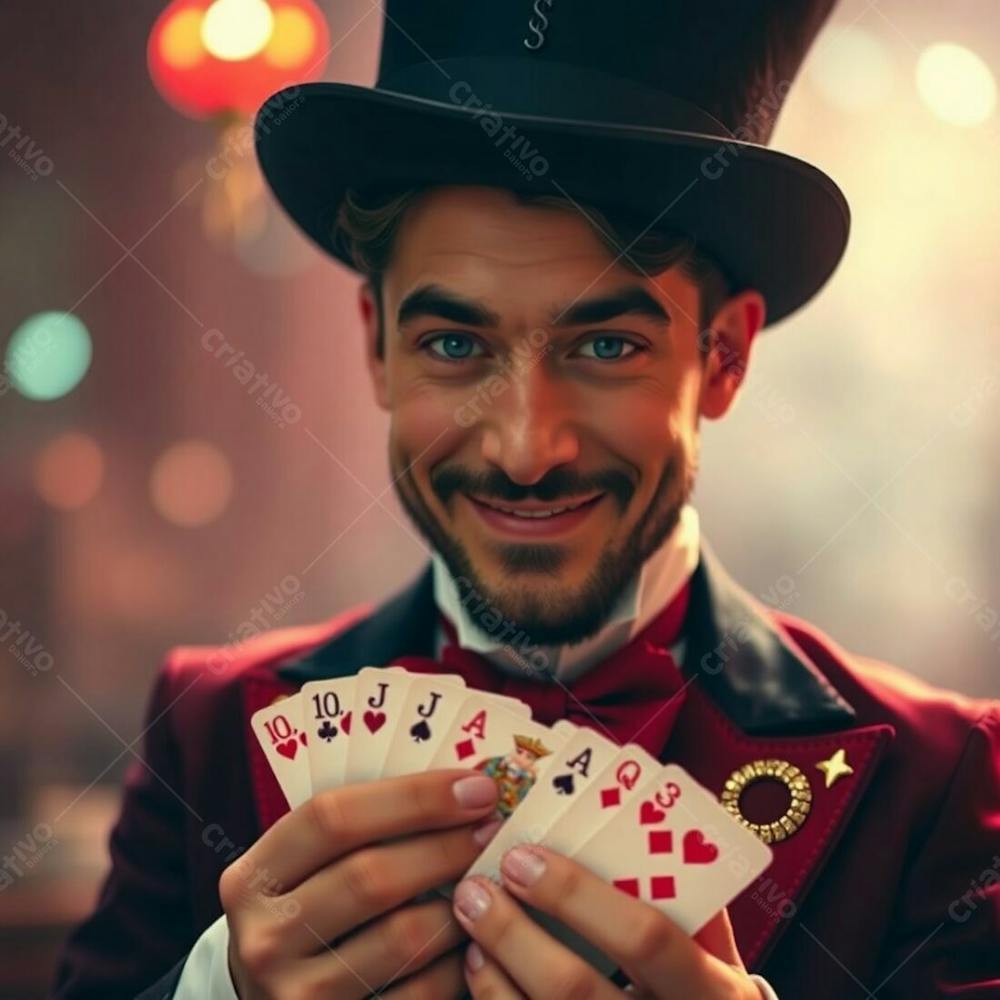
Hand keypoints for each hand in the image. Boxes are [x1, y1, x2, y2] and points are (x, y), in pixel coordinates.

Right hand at [220, 769, 501, 998]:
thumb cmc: (304, 912)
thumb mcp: (304, 867)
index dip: (413, 797)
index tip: (475, 785)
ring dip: (460, 905)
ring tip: (490, 881)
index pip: (333, 817)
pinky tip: (477, 937)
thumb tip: (460, 785)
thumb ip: (359, 828)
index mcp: (254, 876)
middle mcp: (266, 936)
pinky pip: (418, 994)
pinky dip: (457, 962)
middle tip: (494, 828)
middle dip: (446, 846)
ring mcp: (296, 993)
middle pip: (371, 876)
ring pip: (402, 938)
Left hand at [452, 844, 759, 997]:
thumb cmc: (708, 998)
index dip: (579, 896)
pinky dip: (493, 998)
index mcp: (710, 992)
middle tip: (477, 886)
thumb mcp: (722, 959)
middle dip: (515, 933)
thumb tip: (645, 829)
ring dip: (494, 966)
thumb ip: (695, 908)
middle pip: (574, 988)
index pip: (645, 938)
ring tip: (470, 917)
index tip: (524, 857)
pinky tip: (479, 966)